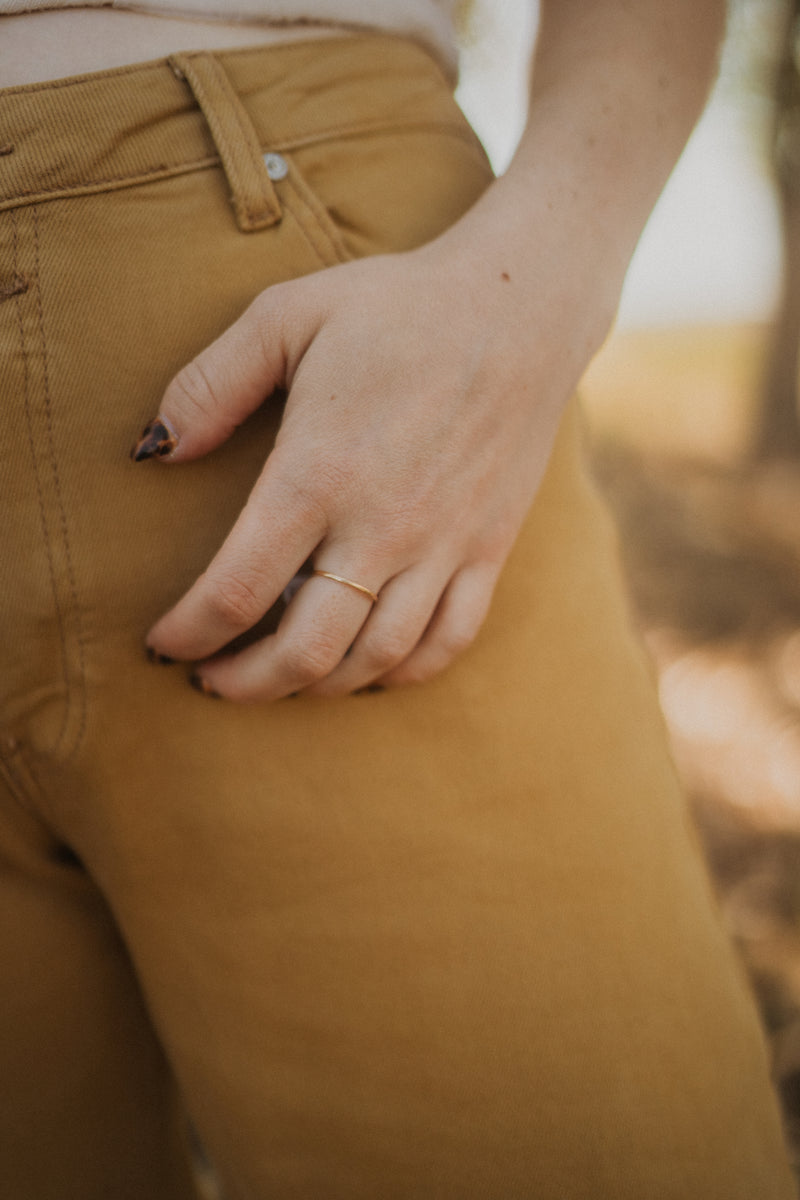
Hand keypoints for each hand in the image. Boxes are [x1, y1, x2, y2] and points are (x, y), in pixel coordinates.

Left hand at [139, 243, 580, 699]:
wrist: (523, 307)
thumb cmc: (399, 306)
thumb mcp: (286, 315)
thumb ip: (210, 384)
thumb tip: (155, 452)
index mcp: (318, 473)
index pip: (237, 590)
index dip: (188, 632)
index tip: (162, 643)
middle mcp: (381, 526)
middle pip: (305, 650)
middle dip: (244, 682)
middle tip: (211, 679)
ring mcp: (443, 546)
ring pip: (373, 659)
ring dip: (315, 687)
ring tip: (280, 678)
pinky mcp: (488, 550)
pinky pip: (448, 640)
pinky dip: (401, 673)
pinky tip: (368, 668)